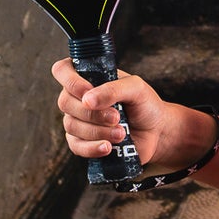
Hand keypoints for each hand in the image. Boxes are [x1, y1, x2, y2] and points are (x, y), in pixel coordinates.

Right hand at [52, 58, 200, 170]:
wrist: (155, 132)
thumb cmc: (144, 104)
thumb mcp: (136, 88)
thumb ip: (114, 89)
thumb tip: (87, 100)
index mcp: (88, 77)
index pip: (62, 70)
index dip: (71, 81)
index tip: (88, 92)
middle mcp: (78, 98)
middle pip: (65, 102)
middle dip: (92, 113)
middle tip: (117, 117)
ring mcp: (78, 121)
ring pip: (72, 125)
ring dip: (98, 131)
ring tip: (121, 133)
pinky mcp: (82, 142)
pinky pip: (76, 146)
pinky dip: (92, 148)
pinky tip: (108, 147)